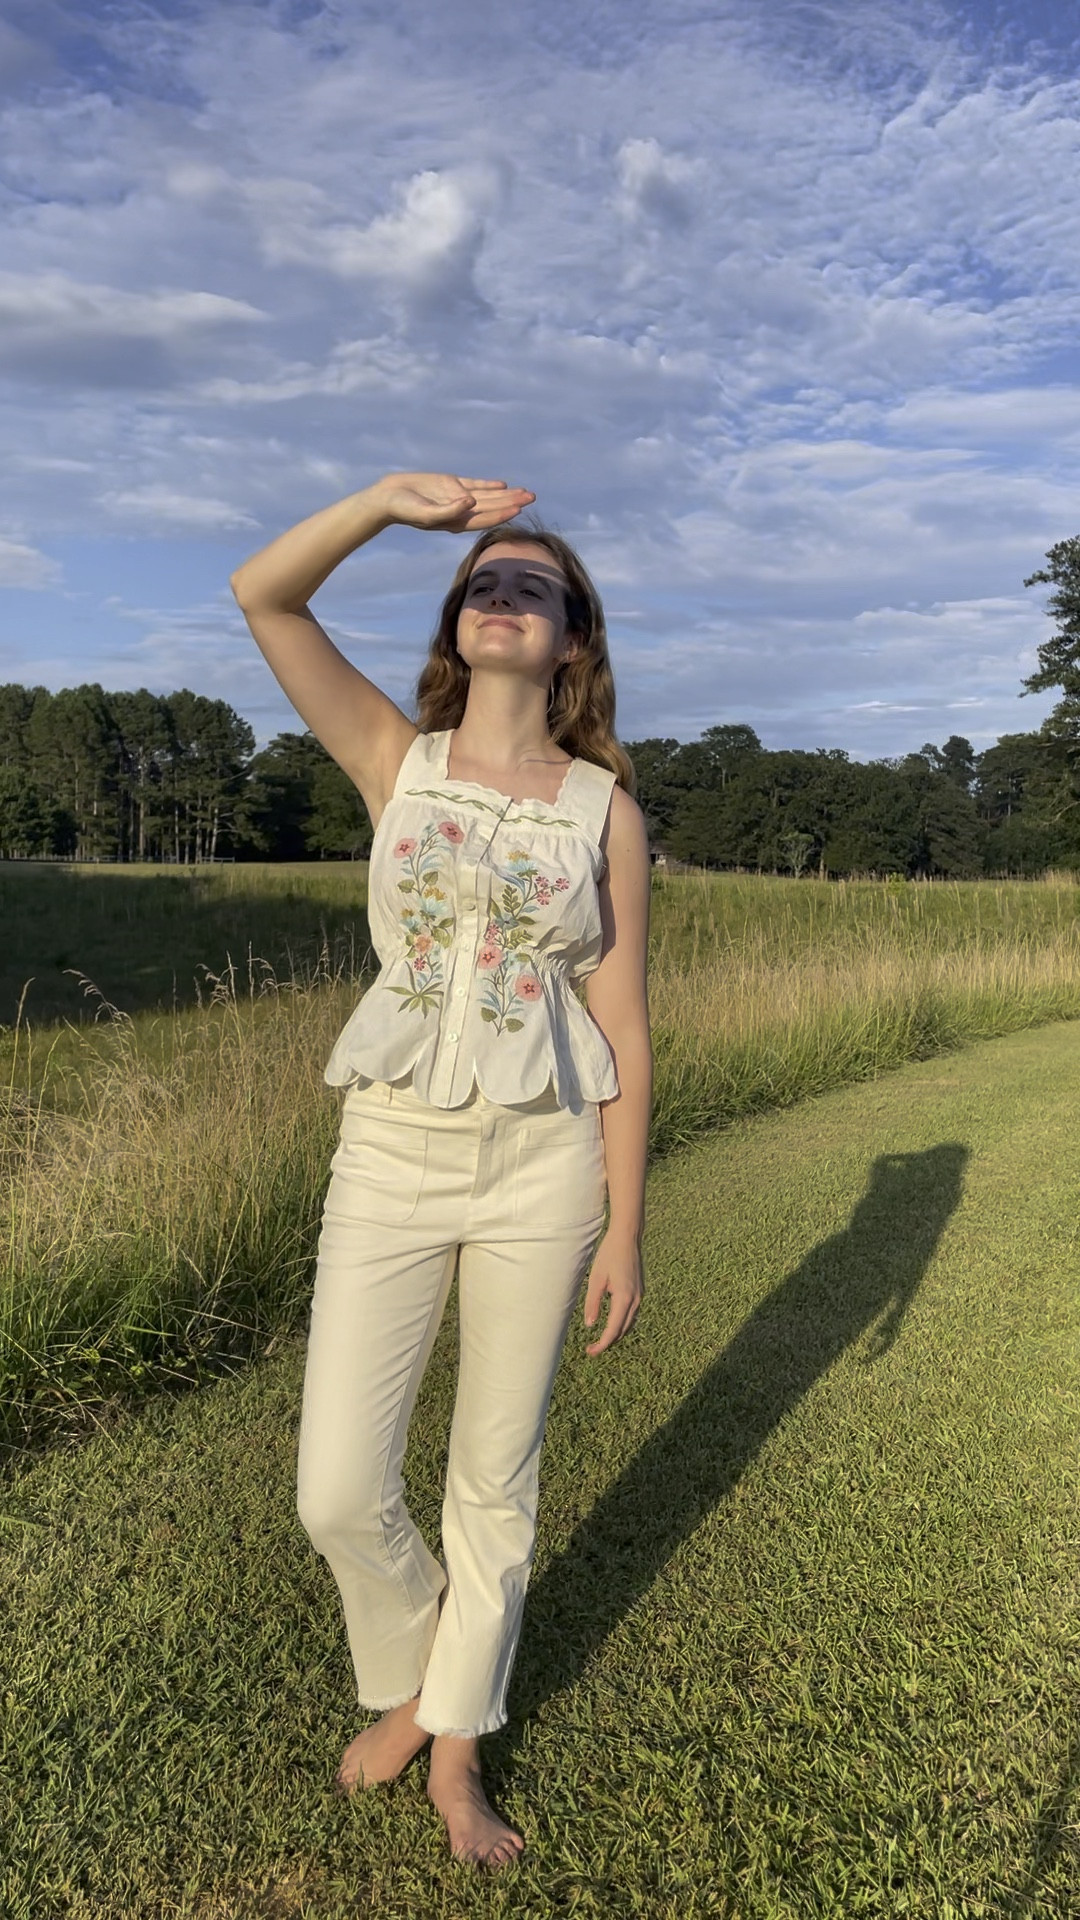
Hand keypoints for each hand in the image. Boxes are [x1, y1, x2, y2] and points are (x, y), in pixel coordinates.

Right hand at [374, 472, 535, 533]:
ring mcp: (457, 498)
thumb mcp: (425, 513)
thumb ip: (448, 511)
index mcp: (456, 522)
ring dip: (507, 494)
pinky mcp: (451, 484)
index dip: (502, 513)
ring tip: (526, 493)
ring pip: (488, 496)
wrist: (388, 498)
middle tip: (532, 497)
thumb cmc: (404, 509)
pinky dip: (489, 485)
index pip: (485, 518)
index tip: (518, 508)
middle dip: (512, 502)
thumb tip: (471, 502)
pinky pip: (475, 485)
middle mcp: (461, 511)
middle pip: (492, 507)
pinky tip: (502, 485)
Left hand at [582, 1232, 643, 1356]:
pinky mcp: (640, 1291)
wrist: (627, 1237)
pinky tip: (611, 1322)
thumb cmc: (609, 1255)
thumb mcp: (596, 1279)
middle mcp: (636, 1300)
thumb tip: (590, 1325)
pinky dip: (622, 1323)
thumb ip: (593, 1303)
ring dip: (615, 1333)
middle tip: (591, 1348)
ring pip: (629, 1324)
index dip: (602, 1344)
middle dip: (608, 1342)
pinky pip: (632, 1314)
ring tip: (599, 1339)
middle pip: (622, 1330)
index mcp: (624, 1298)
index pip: (613, 1330)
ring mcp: (640, 1295)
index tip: (590, 1352)